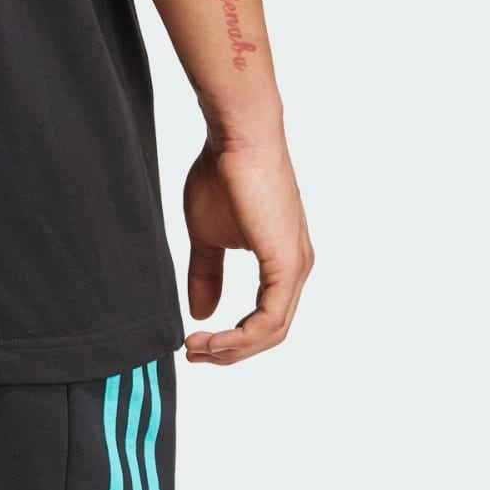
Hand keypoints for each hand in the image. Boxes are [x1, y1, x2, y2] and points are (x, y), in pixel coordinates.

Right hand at [182, 132, 312, 363]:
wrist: (237, 136)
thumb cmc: (223, 171)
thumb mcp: (207, 234)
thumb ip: (207, 272)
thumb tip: (201, 312)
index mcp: (281, 261)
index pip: (263, 318)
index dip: (230, 338)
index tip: (195, 342)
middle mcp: (296, 268)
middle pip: (269, 332)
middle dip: (230, 350)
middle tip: (193, 353)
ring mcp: (296, 267)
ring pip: (271, 331)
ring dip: (233, 347)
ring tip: (198, 348)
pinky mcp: (288, 263)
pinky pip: (270, 318)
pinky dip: (241, 335)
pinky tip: (214, 338)